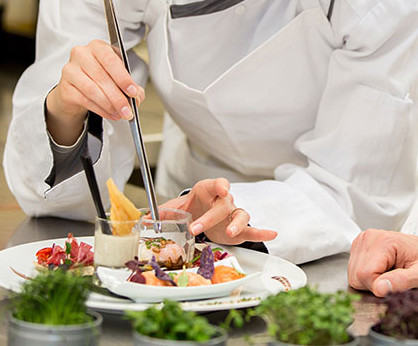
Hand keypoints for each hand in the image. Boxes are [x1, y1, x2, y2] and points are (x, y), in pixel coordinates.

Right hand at [45, 40, 144, 144]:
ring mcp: (70, 70)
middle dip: (118, 97)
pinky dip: (100, 109)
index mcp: (97, 47)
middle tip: (128, 109)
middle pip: (102, 77)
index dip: (123, 77)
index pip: (110, 60)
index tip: (132, 91)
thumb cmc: (97, 77)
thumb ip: (130, 85)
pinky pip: (84, 100)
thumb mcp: (116, 76)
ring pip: (92, 89)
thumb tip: (137, 96)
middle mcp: (81, 54)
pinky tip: (109, 113)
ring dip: (109, 104)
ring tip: (120, 113)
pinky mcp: (64, 87)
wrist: (75, 87)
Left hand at [161, 177, 277, 245]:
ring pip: (240, 215)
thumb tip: (145, 218)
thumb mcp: (177, 208)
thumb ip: (164, 212)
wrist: (202, 214)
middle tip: (196, 227)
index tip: (221, 188)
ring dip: (237, 223)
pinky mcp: (240, 229)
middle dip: (211, 215)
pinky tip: (272, 233)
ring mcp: (233, 214)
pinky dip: (262, 232)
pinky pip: (253, 229)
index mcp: (208, 190)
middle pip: (223, 204)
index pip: (215, 183)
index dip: (219, 184)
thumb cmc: (192, 207)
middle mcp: (223, 201)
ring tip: (232, 231)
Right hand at [348, 229, 417, 296]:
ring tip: (388, 274)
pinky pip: (354, 269)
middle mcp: (368, 237)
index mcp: (383, 241)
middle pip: (356, 275)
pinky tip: (381, 270)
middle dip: (373, 285)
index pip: (364, 274)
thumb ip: (403, 281)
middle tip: (393, 280)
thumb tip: (379, 288)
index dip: (378, 287)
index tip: (395, 285)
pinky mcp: (358, 245)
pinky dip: (366, 276)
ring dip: (369, 281)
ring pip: (352, 274)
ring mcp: (361, 240)